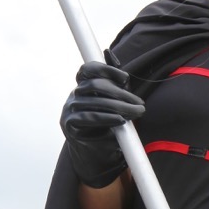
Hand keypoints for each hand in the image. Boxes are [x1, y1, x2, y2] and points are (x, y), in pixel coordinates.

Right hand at [60, 56, 144, 188]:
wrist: (95, 154)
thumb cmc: (106, 125)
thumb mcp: (114, 103)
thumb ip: (115, 84)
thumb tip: (111, 54)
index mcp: (82, 86)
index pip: (88, 70)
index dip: (105, 69)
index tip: (125, 78)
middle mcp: (74, 95)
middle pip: (95, 86)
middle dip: (120, 93)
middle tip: (139, 103)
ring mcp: (69, 109)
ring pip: (94, 102)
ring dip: (118, 107)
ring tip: (136, 112)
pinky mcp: (69, 124)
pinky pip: (88, 117)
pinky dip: (106, 118)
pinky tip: (120, 120)